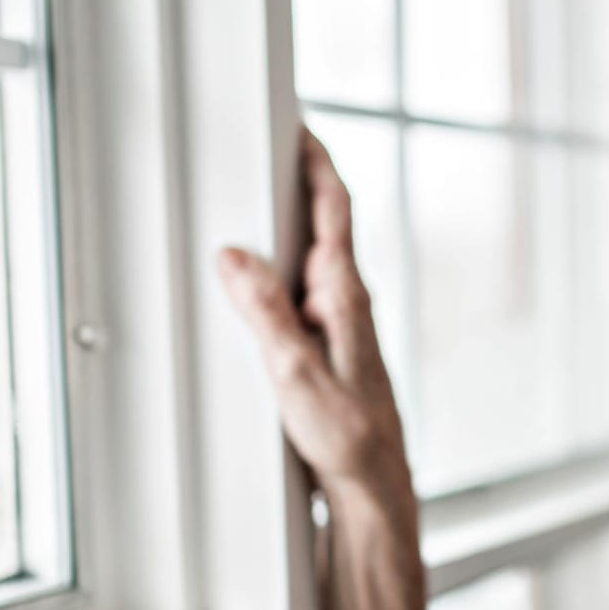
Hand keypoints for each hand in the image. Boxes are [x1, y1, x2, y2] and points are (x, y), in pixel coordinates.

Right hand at [216, 129, 411, 502]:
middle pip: (321, 225)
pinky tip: (254, 284)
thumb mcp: (295, 375)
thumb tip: (235, 257)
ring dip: (283, 231)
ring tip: (248, 205)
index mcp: (345, 297)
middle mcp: (347, 302)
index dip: (317, 162)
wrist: (373, 485)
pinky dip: (277, 275)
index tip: (298, 124)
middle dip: (294, 184)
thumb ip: (266, 313)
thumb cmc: (349, 437)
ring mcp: (339, 324)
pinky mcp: (328, 347)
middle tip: (264, 149)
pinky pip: (299, 294)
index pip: (336, 209)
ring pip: (308, 261)